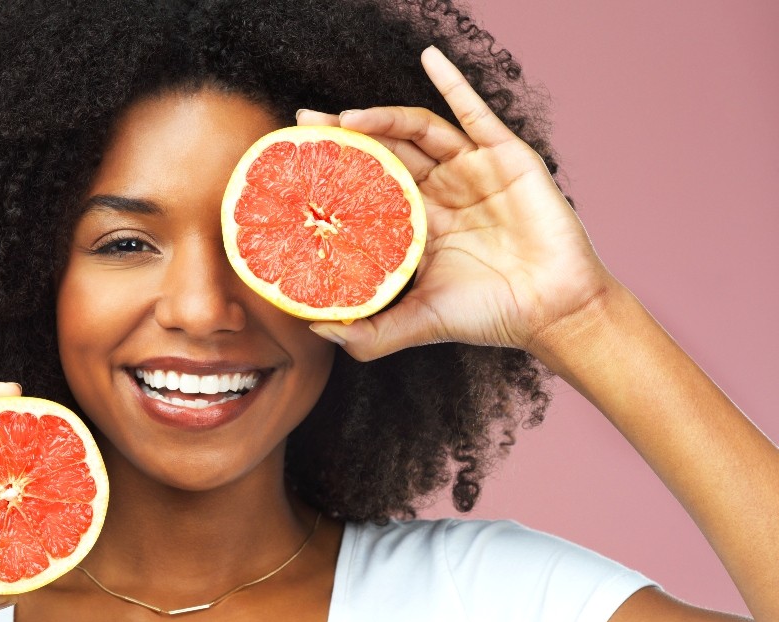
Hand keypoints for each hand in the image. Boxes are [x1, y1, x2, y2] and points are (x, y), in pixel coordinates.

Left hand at [303, 47, 616, 360]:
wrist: (553, 312)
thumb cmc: (490, 316)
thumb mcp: (418, 323)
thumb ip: (371, 333)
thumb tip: (318, 330)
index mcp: (420, 223)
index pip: (369, 185)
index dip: (337, 170)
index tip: (298, 162)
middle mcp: (443, 191)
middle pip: (386, 150)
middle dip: (346, 135)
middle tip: (306, 124)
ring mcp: (473, 171)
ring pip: (419, 131)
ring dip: (382, 117)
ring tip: (346, 116)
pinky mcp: (506, 157)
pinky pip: (475, 112)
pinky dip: (453, 82)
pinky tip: (429, 58)